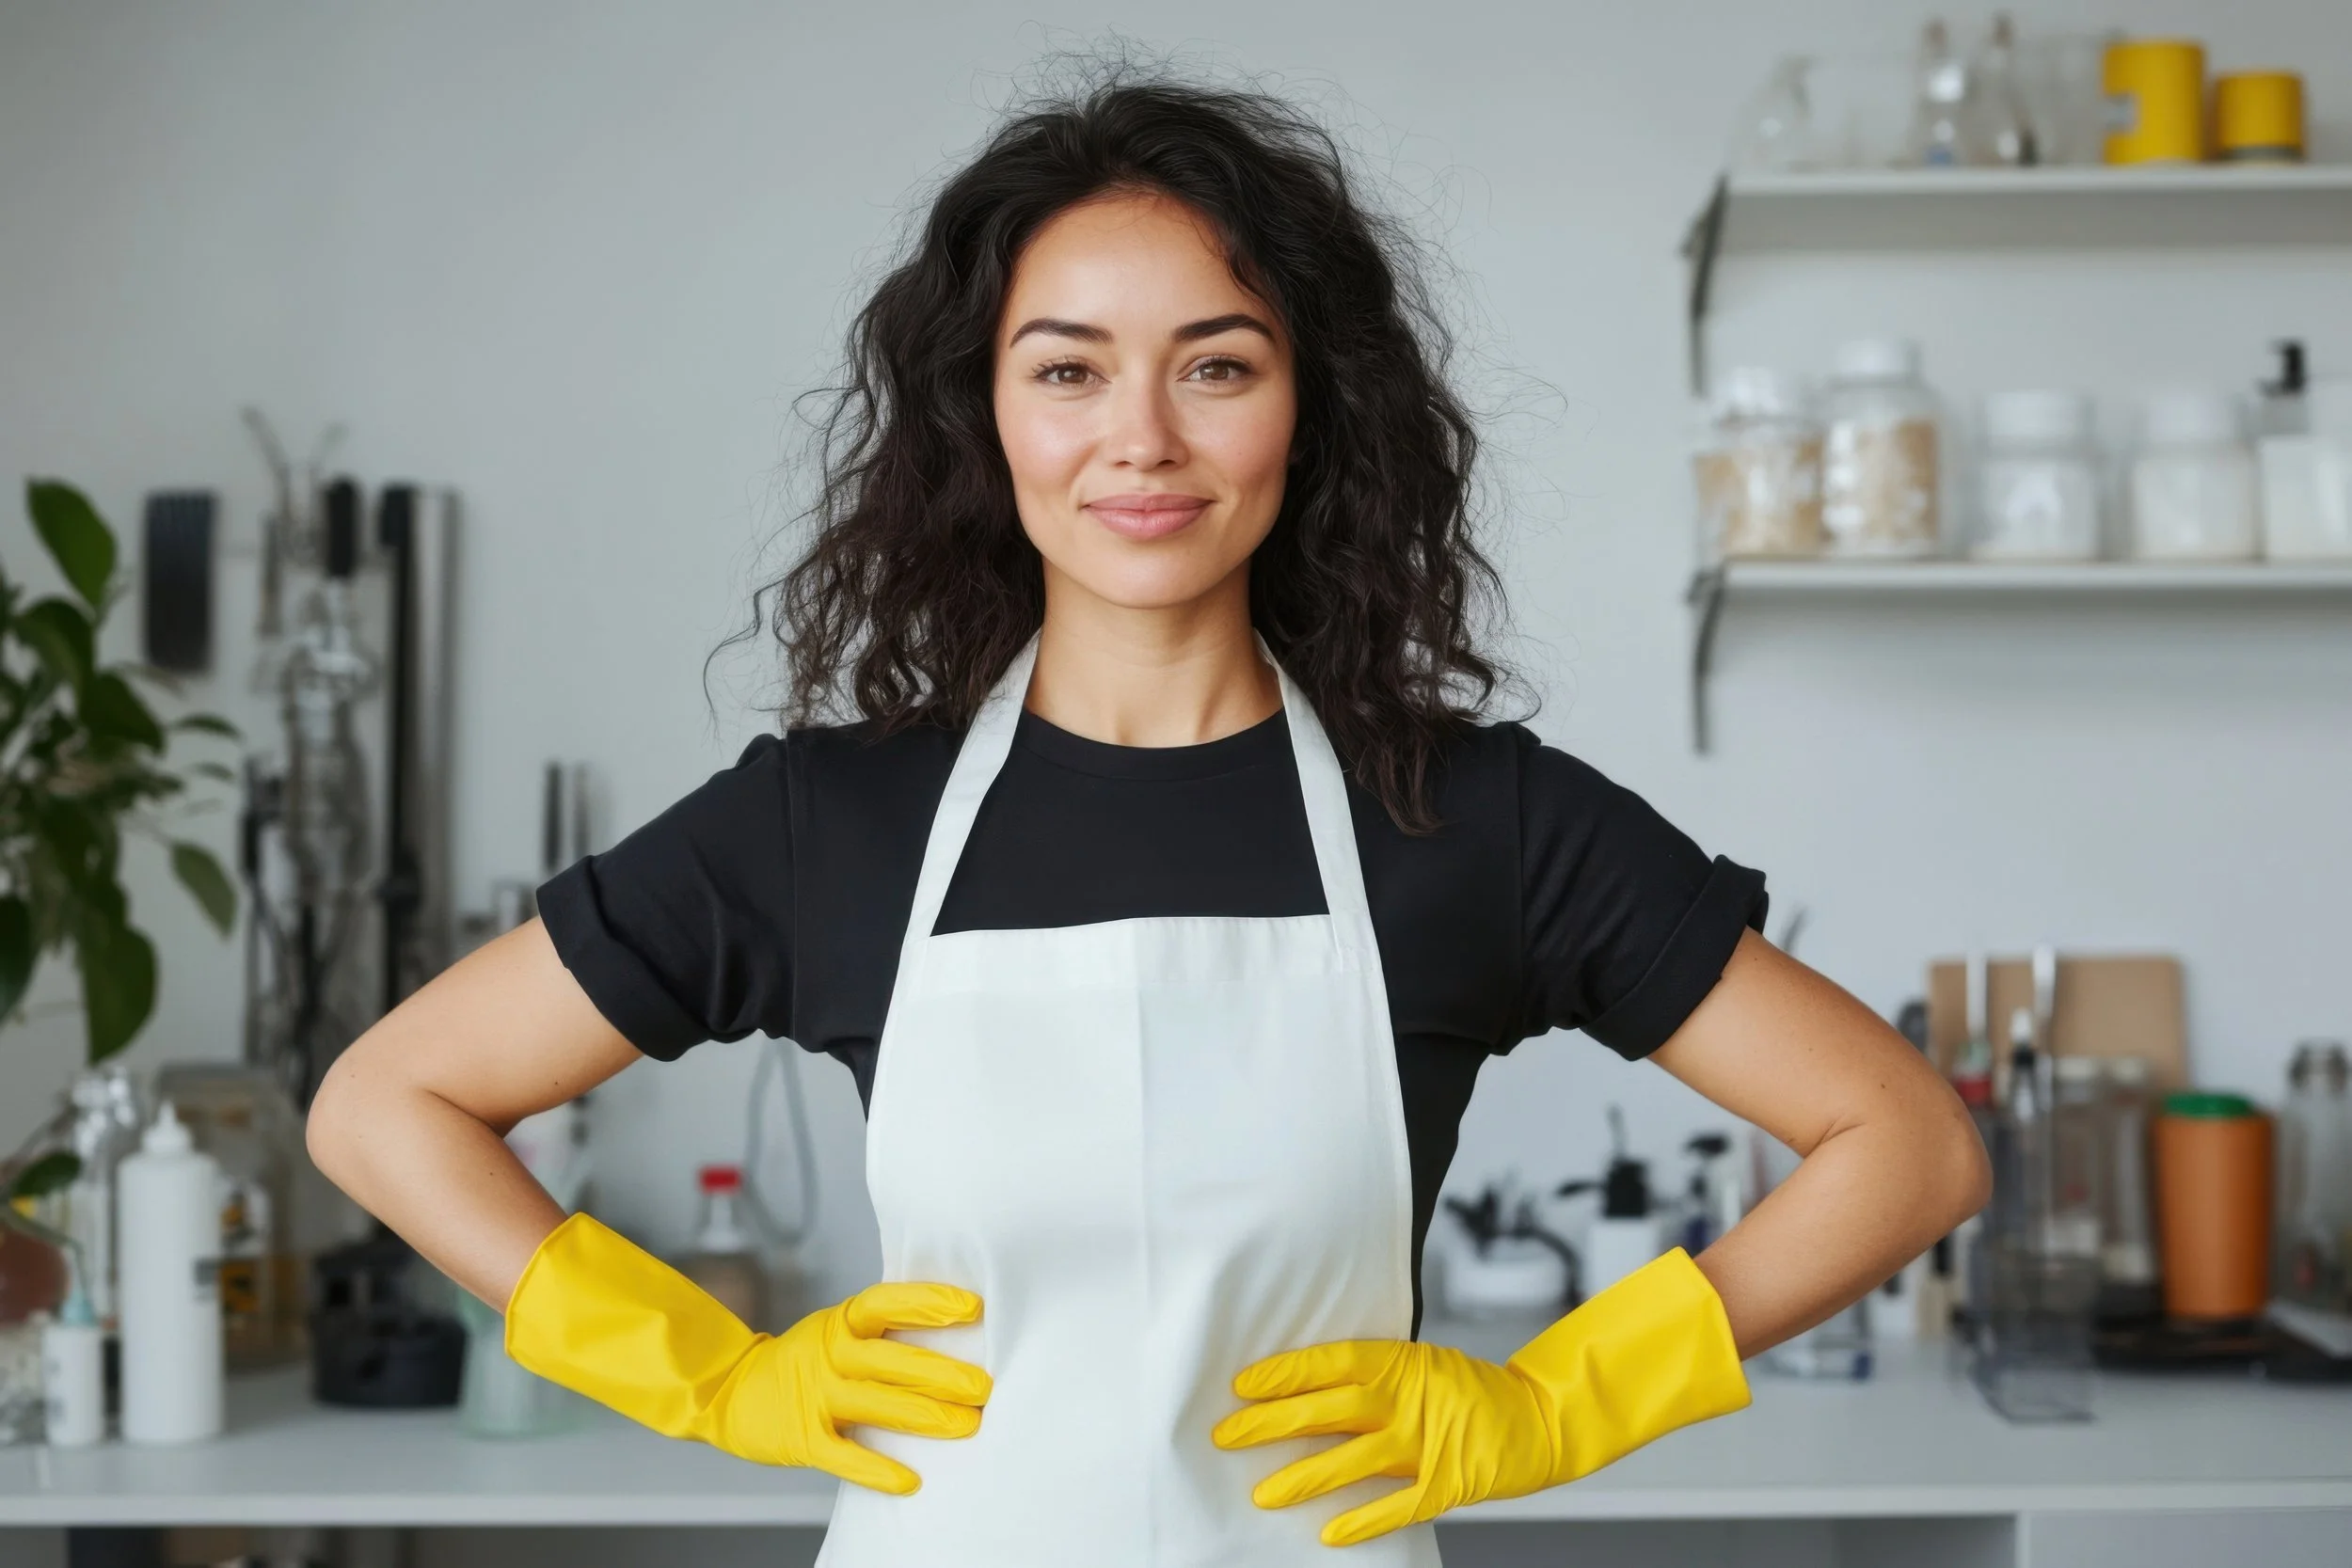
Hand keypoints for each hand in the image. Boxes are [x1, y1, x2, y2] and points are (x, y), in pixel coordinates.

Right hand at [708, 1281, 994, 1492]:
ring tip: (967, 1425)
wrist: (731, 1390)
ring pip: (878, 1406)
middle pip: (892, 1361)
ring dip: (926, 1416)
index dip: (928, 1302)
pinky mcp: (803, 1437)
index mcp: (842, 1322)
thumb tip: (956, 1334)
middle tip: (983, 1387)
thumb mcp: (837, 1330)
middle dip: (942, 1374)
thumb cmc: (807, 1359)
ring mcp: (816, 1396)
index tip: (972, 1308)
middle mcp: (830, 1355)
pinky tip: (909, 1480)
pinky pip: (845, 1456)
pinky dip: (877, 1470)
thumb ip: (882, 1333)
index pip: (887, 1303)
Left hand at [1211, 1248, 1749, 1545]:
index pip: (1331, 1362)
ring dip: (1304, 1476)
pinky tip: (1328, 1532)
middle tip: (1228, 1434)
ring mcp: (1429, 1441)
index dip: (1285, 1373)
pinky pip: (1397, 1505)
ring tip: (1261, 1494)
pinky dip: (1363, 1519)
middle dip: (1273, 1422)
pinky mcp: (1448, 1482)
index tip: (1241, 1385)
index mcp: (1400, 1362)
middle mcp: (1409, 1399)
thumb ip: (1369, 1378)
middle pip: (1329, 1409)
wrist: (1540, 1418)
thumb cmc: (1468, 1392)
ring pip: (1354, 1458)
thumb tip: (1301, 1391)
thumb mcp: (1418, 1367)